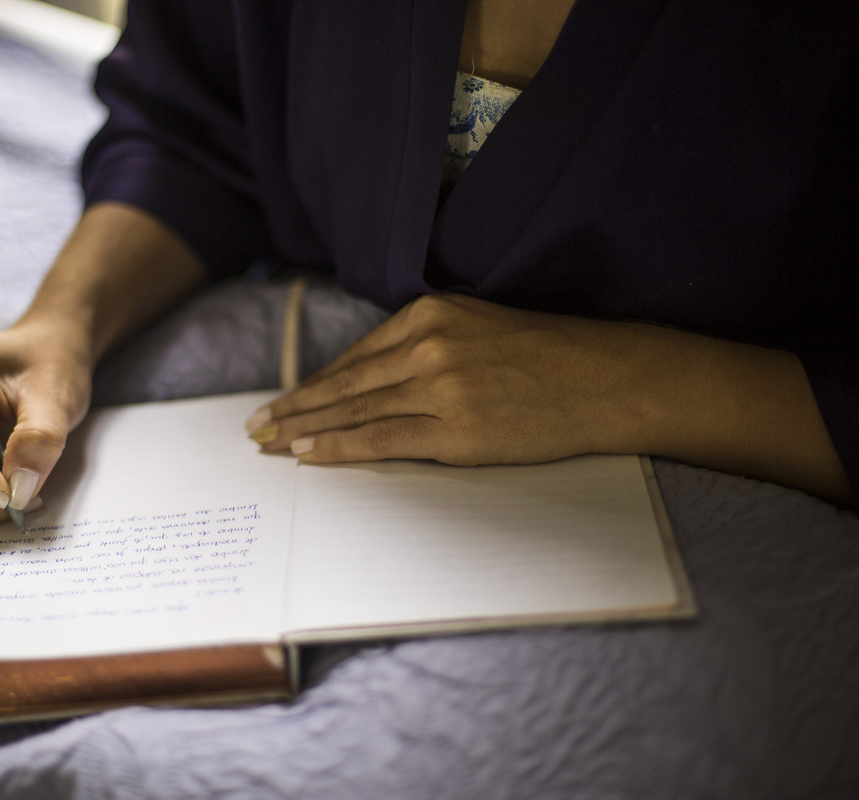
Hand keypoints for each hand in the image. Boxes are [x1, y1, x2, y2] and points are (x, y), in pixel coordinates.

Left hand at [246, 292, 851, 504]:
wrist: (610, 379)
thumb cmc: (550, 355)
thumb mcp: (480, 327)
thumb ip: (425, 344)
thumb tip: (376, 379)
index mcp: (429, 312)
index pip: (354, 357)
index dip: (312, 385)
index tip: (282, 402)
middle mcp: (426, 343)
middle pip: (342, 384)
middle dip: (292, 409)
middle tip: (253, 428)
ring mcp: (439, 386)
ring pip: (353, 412)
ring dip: (303, 431)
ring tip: (268, 445)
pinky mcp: (456, 429)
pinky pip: (381, 441)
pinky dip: (338, 449)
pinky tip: (308, 457)